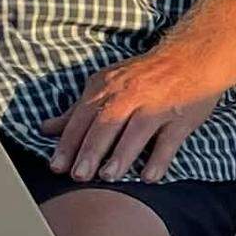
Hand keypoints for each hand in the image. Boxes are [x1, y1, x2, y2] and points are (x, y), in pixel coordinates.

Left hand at [39, 48, 221, 182]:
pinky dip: (159, 160)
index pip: (82, 118)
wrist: (191, 57)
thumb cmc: (143, 77)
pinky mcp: (180, 118)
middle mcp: (130, 95)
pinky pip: (168, 141)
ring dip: (121, 155)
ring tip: (108, 177)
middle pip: (106, 124)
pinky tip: (148, 178)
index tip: (56, 167)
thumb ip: (77, 110)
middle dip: (90, 150)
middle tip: (78, 176)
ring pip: (136, 132)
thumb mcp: (106, 85)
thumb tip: (45, 129)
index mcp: (107, 87)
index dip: (68, 143)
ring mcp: (157, 106)